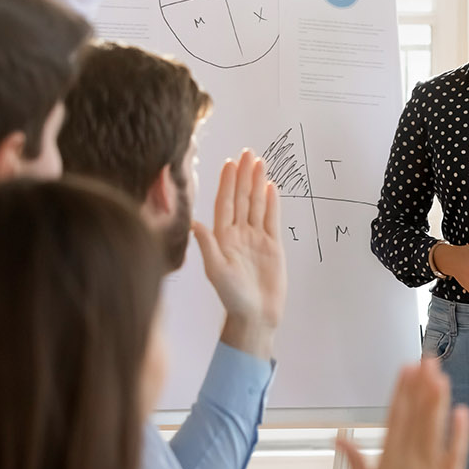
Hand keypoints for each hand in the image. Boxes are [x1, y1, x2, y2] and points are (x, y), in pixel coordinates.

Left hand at [194, 150, 286, 359]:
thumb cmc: (232, 297)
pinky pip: (272, 220)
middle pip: (242, 199)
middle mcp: (238, 234)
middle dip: (244, 176)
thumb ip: (208, 246)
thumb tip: (195, 223)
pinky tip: (271, 188)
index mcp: (223, 237)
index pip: (225, 204)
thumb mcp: (216, 271)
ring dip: (258, 184)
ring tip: (260, 163)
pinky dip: (272, 203)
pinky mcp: (273, 246)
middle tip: (248, 153)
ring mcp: (256, 239)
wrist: (255, 315)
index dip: (228, 183)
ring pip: (257, 205)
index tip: (231, 163)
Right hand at [341, 360, 468, 468]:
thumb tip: (339, 439)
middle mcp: (408, 462)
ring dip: (437, 400)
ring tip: (440, 375)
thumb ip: (354, 460)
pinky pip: (456, 453)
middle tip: (427, 359)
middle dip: (421, 385)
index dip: (401, 390)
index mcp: (387, 460)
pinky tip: (461, 411)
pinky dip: (459, 432)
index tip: (405, 368)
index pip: (395, 416)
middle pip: (416, 416)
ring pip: (434, 428)